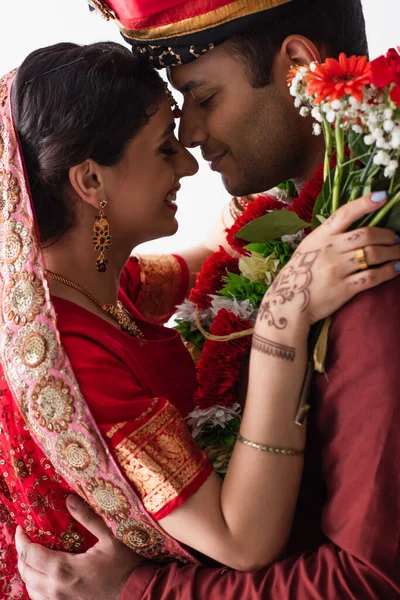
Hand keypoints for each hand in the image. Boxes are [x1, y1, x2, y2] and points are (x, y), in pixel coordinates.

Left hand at [16, 495, 142, 599]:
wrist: (138, 594)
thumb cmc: (127, 565)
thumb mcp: (111, 536)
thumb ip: (88, 517)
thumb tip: (68, 499)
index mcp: (64, 570)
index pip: (30, 555)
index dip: (22, 540)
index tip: (22, 527)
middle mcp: (56, 589)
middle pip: (25, 572)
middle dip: (22, 553)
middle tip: (26, 538)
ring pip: (30, 588)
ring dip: (28, 571)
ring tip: (34, 555)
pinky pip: (41, 599)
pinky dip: (36, 586)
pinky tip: (44, 576)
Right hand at [259, 192, 399, 326]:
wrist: (289, 303)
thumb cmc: (299, 273)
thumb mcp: (308, 248)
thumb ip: (328, 237)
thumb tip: (354, 226)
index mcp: (321, 236)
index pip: (345, 213)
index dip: (365, 203)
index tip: (383, 197)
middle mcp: (330, 250)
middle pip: (367, 235)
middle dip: (388, 236)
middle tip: (396, 239)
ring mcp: (337, 269)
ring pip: (373, 255)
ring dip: (393, 253)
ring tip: (399, 253)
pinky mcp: (344, 288)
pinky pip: (372, 276)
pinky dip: (388, 272)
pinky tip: (395, 269)